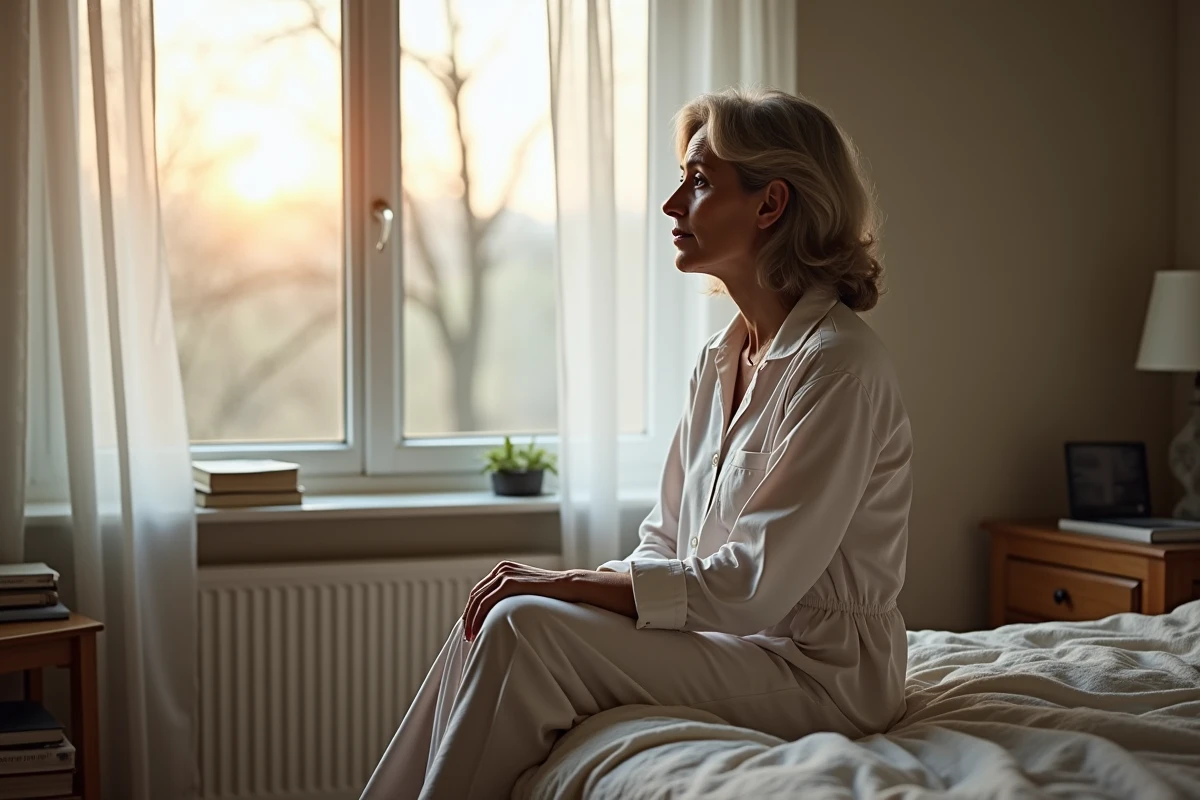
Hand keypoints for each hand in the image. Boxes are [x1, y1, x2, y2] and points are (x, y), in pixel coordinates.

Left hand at [461, 561, 580, 641]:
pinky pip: (486, 602)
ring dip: (471, 620)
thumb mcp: (525, 592)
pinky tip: (478, 630)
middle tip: (467, 636)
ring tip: (471, 637)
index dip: (471, 610)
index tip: (470, 627)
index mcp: (503, 570)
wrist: (568, 586)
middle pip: (475, 595)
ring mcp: (505, 574)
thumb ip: (511, 597)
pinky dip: (478, 617)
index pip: (479, 592)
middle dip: (468, 616)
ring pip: (477, 600)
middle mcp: (501, 569)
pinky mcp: (509, 582)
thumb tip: (496, 615)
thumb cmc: (551, 594)